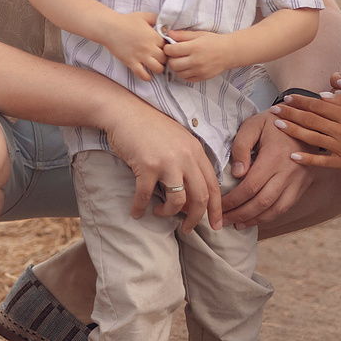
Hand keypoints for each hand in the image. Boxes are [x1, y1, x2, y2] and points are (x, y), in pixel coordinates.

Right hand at [103, 10, 166, 80]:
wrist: (109, 28)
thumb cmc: (126, 20)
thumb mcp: (144, 16)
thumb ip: (156, 18)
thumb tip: (166, 24)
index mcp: (154, 36)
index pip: (168, 47)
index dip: (168, 49)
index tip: (164, 49)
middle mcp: (149, 47)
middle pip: (165, 59)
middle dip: (165, 59)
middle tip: (162, 59)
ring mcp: (140, 56)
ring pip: (157, 68)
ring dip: (159, 69)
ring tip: (156, 67)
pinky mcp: (131, 62)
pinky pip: (143, 74)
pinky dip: (147, 77)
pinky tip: (148, 76)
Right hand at [107, 102, 221, 228]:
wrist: (124, 111)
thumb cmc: (149, 126)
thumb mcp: (178, 140)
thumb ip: (189, 161)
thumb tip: (191, 193)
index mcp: (196, 151)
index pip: (214, 185)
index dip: (217, 208)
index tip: (216, 224)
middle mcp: (186, 157)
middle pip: (201, 197)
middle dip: (196, 218)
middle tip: (188, 229)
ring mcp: (168, 162)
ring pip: (179, 201)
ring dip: (169, 213)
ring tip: (160, 212)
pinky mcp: (147, 166)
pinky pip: (145, 196)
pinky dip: (140, 207)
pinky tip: (136, 212)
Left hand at [160, 28, 238, 82]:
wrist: (229, 52)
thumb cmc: (214, 41)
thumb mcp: (198, 34)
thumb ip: (182, 35)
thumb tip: (168, 33)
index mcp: (194, 47)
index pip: (171, 51)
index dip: (168, 48)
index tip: (170, 47)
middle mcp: (196, 60)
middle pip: (173, 64)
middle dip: (171, 59)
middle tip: (175, 55)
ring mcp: (199, 71)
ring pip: (179, 73)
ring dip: (178, 67)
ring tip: (182, 61)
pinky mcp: (203, 77)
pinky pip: (187, 79)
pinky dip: (185, 73)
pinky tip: (189, 67)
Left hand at [223, 108, 311, 227]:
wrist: (307, 122)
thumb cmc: (275, 122)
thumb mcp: (254, 124)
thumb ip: (241, 146)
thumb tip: (237, 174)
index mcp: (275, 156)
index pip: (250, 186)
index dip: (232, 200)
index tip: (218, 206)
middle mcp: (289, 172)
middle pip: (262, 202)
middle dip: (240, 214)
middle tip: (222, 221)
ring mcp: (298, 181)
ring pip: (275, 209)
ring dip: (254, 220)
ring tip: (236, 224)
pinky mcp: (303, 185)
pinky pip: (285, 207)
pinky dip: (269, 216)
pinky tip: (255, 219)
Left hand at [273, 89, 340, 176]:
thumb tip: (324, 96)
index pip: (319, 106)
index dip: (301, 101)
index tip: (288, 97)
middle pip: (311, 120)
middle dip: (290, 113)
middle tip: (274, 109)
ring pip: (312, 139)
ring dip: (293, 131)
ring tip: (278, 125)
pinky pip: (321, 162)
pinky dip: (306, 160)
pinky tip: (292, 156)